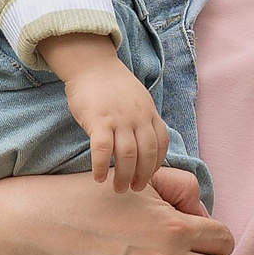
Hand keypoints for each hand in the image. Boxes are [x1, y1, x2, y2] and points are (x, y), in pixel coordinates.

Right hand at [41, 33, 169, 190]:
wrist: (92, 65)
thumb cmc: (112, 86)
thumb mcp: (138, 99)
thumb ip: (143, 119)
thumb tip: (145, 144)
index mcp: (149, 113)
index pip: (161, 144)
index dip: (157, 164)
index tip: (150, 176)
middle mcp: (138, 117)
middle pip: (147, 154)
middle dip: (143, 176)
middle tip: (135, 189)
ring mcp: (119, 119)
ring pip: (128, 155)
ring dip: (124, 176)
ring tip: (118, 188)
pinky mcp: (98, 120)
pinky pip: (103, 150)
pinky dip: (102, 166)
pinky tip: (98, 177)